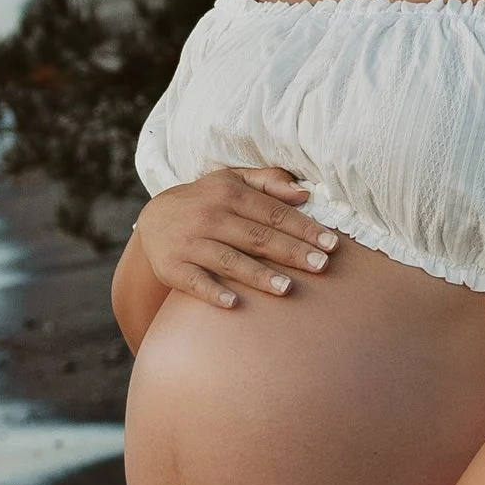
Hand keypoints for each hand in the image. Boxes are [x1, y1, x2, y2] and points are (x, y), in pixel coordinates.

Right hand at [133, 166, 336, 309]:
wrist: (153, 220)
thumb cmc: (206, 201)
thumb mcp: (231, 181)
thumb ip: (268, 183)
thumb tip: (304, 194)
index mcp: (228, 193)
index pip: (273, 213)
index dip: (304, 228)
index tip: (331, 244)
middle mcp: (208, 216)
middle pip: (256, 237)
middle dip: (291, 252)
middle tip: (321, 266)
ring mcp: (189, 243)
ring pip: (229, 260)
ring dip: (258, 275)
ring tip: (287, 288)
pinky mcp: (172, 268)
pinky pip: (195, 281)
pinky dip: (212, 292)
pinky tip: (233, 303)